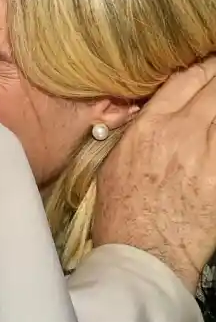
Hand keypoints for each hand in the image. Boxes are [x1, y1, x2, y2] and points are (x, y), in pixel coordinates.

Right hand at [94, 58, 215, 291]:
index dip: (203, 67)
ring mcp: (207, 153)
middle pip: (213, 85)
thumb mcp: (115, 162)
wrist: (141, 255)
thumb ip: (139, 132)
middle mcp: (181, 132)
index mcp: (149, 126)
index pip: (185, 78)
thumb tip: (154, 117)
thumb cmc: (122, 215)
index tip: (209, 66)